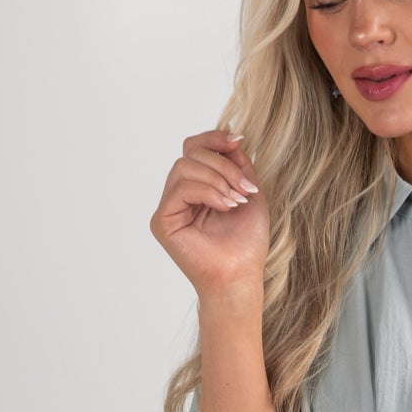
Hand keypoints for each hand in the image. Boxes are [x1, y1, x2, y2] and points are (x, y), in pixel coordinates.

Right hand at [150, 129, 267, 299]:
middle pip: (191, 153)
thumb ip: (237, 163)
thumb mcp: (248, 192)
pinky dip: (207, 192)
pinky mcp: (162, 221)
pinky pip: (181, 188)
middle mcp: (179, 195)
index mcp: (197, 186)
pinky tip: (225, 207)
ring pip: (185, 166)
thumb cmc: (246, 243)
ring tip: (236, 201)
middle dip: (223, 165)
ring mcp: (169, 208)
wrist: (242, 276)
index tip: (238, 141)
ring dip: (217, 179)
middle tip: (244, 190)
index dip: (215, 139)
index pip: (195, 148)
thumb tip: (231, 135)